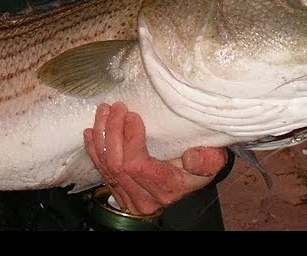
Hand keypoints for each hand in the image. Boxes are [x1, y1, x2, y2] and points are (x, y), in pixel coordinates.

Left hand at [83, 102, 227, 215]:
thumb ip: (208, 160)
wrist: (196, 176)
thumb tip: (191, 158)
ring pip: (105, 167)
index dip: (130, 139)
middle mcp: (146, 198)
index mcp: (168, 188)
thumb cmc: (204, 162)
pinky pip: (101, 172)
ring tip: (104, 111)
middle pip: (117, 165)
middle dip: (112, 132)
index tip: (133, 115)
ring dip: (101, 136)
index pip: (137, 165)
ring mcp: (131, 198)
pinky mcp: (121, 193)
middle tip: (116, 107)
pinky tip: (91, 133)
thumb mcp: (214, 159)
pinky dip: (94, 150)